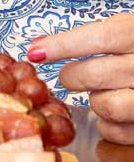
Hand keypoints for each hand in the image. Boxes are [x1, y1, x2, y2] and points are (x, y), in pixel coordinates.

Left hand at [30, 15, 133, 143]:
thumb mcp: (126, 30)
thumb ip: (89, 36)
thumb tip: (37, 48)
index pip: (101, 37)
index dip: (63, 45)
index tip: (35, 53)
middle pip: (95, 74)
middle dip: (72, 77)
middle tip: (70, 76)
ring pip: (106, 105)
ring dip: (95, 101)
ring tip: (103, 92)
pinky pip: (115, 131)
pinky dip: (107, 124)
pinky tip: (115, 111)